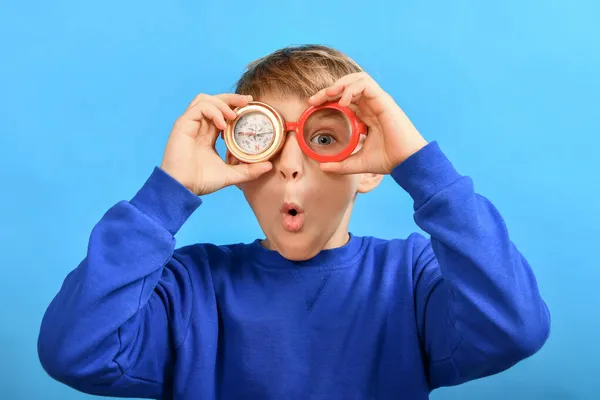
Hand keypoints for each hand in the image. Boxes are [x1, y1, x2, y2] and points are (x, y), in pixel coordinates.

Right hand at [160, 93, 272, 194]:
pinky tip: (222, 124)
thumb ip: (249, 170)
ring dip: (221, 103)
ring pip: (205, 99)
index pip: (221, 111)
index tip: (250, 105)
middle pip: (214, 100)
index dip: (234, 105)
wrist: (183, 188)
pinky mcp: (182, 125)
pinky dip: (213, 111)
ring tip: (233, 115)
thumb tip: (269, 165)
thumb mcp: (231, 174)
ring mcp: (189, 124)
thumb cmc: (201, 181)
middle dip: (231, 98)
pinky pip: (199, 108)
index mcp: (208, 133)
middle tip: (248, 101)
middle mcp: (198, 126)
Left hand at [308, 72, 427, 174]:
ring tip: (328, 95)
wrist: (407, 162)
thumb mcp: (358, 163)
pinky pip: (366, 85)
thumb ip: (340, 164)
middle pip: (347, 86)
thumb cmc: (388, 160)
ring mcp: (378, 101)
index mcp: (365, 116)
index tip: (312, 107)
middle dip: (329, 89)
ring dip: (340, 84)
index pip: (344, 99)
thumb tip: (322, 167)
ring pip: (357, 79)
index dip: (327, 99)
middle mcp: (371, 105)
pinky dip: (352, 89)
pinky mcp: (384, 101)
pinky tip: (343, 102)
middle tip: (314, 100)